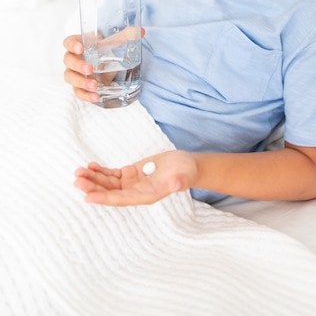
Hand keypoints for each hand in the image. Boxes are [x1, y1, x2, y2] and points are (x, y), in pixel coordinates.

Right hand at [63, 29, 144, 103]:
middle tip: (90, 68)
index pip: (68, 42)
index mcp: (79, 44)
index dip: (72, 45)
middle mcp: (73, 59)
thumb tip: (140, 31)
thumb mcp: (115, 41)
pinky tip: (95, 97)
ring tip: (94, 86)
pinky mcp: (80, 87)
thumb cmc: (106, 48)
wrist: (106, 62)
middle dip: (78, 65)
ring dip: (81, 82)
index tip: (80, 48)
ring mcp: (75, 73)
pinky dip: (85, 95)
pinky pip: (78, 92)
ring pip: (70, 78)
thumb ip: (127, 35)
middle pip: (68, 61)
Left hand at [73, 150, 197, 205]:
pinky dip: (100, 171)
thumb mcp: (185, 175)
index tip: (88, 197)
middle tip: (77, 181)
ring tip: (78, 172)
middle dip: (93, 187)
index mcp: (146, 196)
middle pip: (110, 192)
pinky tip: (90, 166)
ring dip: (93, 179)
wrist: (185, 166)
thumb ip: (180, 181)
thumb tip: (176, 185)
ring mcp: (131, 184)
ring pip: (108, 183)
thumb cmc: (186, 172)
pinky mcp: (130, 174)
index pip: (121, 199)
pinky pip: (111, 175)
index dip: (105, 198)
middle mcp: (135, 192)